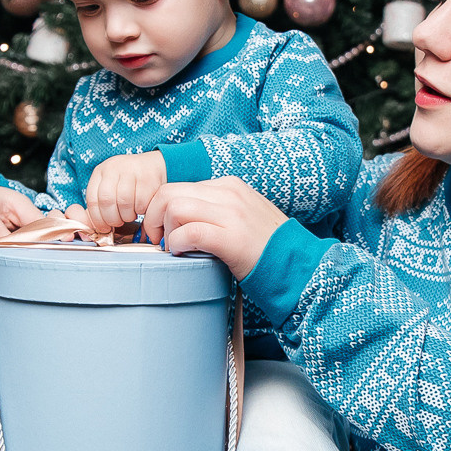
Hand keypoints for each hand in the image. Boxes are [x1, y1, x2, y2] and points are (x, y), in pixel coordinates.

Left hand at [83, 151, 166, 234]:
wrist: (153, 165)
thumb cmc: (129, 182)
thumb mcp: (111, 186)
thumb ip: (102, 203)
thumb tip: (97, 227)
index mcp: (100, 172)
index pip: (92, 200)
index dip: (97, 219)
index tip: (104, 228)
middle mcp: (113, 168)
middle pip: (106, 201)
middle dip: (112, 219)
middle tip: (119, 223)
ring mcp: (131, 170)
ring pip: (124, 203)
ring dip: (127, 216)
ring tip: (131, 215)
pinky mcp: (147, 176)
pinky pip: (141, 202)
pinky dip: (140, 210)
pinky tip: (141, 208)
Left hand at [141, 176, 287, 278]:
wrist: (298, 265)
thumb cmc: (266, 247)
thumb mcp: (241, 216)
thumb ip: (214, 210)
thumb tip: (180, 218)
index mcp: (229, 185)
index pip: (178, 186)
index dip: (160, 210)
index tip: (160, 231)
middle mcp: (228, 193)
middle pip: (168, 192)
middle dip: (153, 218)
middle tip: (157, 241)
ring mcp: (231, 213)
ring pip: (174, 207)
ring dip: (164, 231)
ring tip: (173, 249)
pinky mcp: (231, 237)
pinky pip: (188, 232)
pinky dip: (177, 244)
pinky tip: (182, 254)